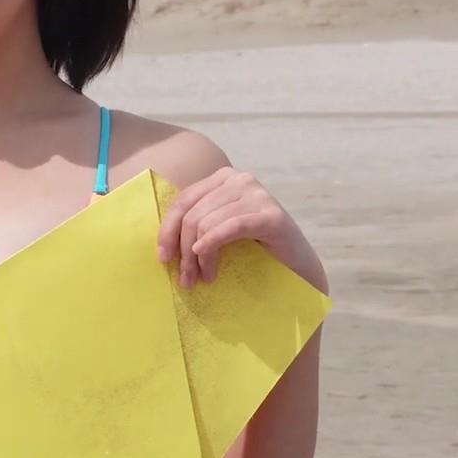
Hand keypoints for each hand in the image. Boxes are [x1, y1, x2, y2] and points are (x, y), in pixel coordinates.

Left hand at [156, 168, 323, 289]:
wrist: (297, 268)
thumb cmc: (255, 250)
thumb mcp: (219, 230)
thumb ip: (196, 224)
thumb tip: (160, 240)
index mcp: (224, 178)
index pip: (183, 200)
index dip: (167, 229)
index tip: (162, 258)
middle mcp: (240, 179)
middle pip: (192, 214)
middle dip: (182, 250)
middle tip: (185, 279)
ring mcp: (258, 194)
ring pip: (206, 224)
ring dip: (197, 258)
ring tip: (201, 279)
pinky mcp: (271, 215)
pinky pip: (229, 228)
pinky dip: (212, 247)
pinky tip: (209, 268)